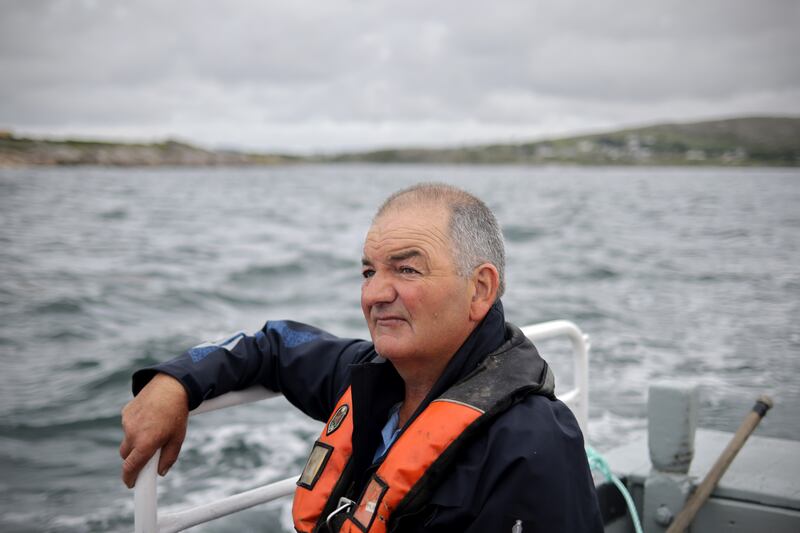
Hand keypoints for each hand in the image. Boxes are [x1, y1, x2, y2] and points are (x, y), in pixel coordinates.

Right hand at [120, 373, 188, 487]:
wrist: (171, 385)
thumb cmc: (177, 413)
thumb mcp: (178, 438)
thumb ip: (169, 458)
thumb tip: (161, 472)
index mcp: (145, 443)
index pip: (130, 468)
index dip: (129, 478)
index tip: (131, 484)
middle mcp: (132, 434)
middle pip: (126, 455)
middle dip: (134, 458)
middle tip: (148, 454)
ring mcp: (127, 422)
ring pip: (127, 439)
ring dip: (136, 441)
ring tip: (153, 429)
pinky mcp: (125, 412)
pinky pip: (127, 426)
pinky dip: (135, 427)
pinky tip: (149, 418)